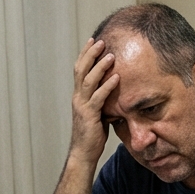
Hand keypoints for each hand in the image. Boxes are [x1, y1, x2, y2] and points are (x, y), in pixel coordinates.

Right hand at [70, 38, 119, 164]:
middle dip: (90, 54)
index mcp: (79, 95)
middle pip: (81, 70)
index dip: (85, 54)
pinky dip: (108, 86)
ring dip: (100, 67)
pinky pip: (99, 98)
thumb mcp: (98, 112)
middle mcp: (77, 97)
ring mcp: (82, 106)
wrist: (83, 153)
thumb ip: (103, 100)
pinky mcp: (89, 115)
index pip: (80, 69)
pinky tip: (117, 78)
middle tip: (101, 41)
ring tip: (111, 55)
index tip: (94, 40)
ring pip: (89, 81)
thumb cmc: (92, 134)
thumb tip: (116, 90)